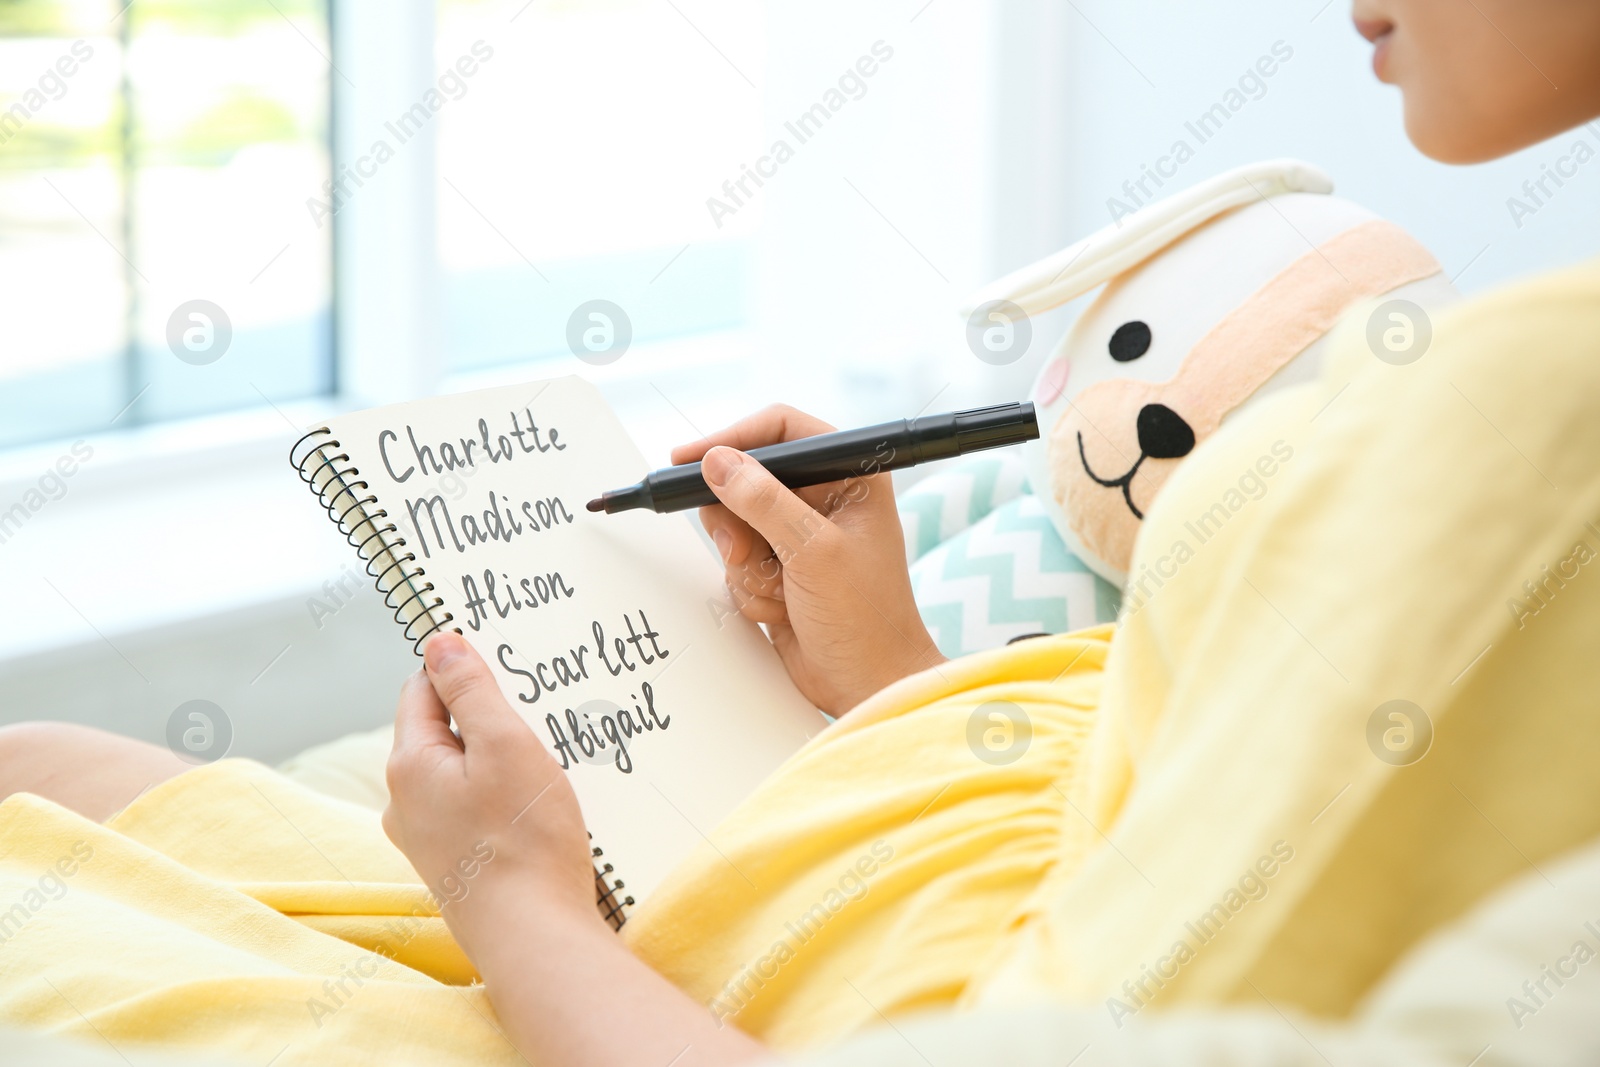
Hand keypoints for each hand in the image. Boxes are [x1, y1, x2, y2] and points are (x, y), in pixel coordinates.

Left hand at [382, 631, 599, 953]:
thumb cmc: (524, 841)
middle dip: (487, 718)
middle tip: (538, 716)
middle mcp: (404, 803)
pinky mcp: (454, 866)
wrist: (534, 939)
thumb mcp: (505, 745)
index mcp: (408, 766)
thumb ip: (471, 690)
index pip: (423, 690)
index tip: (508, 666)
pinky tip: (538, 809)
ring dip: (498, 761)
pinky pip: (472, 810)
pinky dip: (502, 798)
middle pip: (442, 732)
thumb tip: (439, 643)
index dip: (464, 670)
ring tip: (546, 765)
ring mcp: (426, 840)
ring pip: (460, 774)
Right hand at [672, 404, 945, 715]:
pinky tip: (782, 610)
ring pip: (735, 525)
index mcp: (851, 476)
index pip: (783, 430)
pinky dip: (751, 589)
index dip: (734, 438)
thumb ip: (763, 502)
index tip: (690, 458)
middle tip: (744, 551)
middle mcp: (825, 499)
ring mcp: (799, 536)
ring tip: (780, 591)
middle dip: (739, 523)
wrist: (868, 685)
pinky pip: (737, 562)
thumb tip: (716, 462)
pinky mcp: (780, 569)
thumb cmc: (865, 618)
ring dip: (748, 565)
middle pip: (746, 479)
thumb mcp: (813, 552)